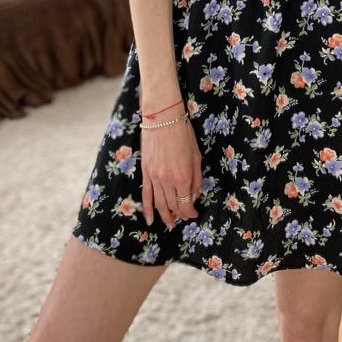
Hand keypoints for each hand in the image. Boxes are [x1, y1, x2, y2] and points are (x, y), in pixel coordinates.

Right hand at [139, 104, 202, 228]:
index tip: (194, 214)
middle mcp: (168, 180)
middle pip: (173, 206)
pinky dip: (148, 210)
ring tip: (171, 223)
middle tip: (184, 218)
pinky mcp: (145, 172)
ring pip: (159, 204)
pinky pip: (146, 196)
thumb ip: (196, 178)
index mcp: (183, 177)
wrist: (162, 118)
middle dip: (180, 215)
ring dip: (166, 216)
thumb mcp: (196, 156)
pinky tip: (150, 221)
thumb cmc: (183, 134)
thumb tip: (194, 195)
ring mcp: (154, 177)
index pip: (186, 204)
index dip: (190, 212)